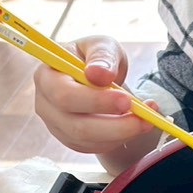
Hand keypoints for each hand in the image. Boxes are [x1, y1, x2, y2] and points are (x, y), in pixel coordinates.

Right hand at [32, 35, 157, 155]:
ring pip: (88, 141)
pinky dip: (119, 140)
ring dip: (122, 134)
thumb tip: (99, 74)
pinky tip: (134, 125)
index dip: (95, 101)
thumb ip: (102, 56)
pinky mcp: (71, 140)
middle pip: (76, 126)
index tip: (126, 100)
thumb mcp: (102, 45)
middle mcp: (45, 104)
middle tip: (144, 117)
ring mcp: (57, 126)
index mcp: (47, 76)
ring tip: (147, 119)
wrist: (97, 75)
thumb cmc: (95, 57)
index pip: (64, 95)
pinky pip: (94, 147)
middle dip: (114, 125)